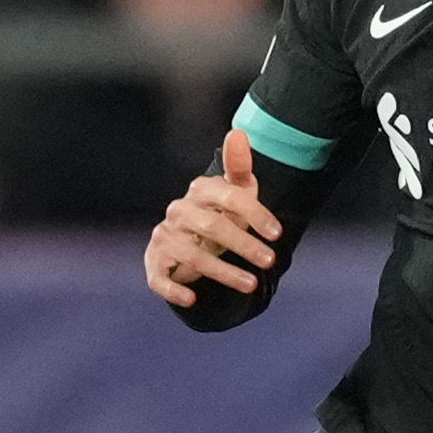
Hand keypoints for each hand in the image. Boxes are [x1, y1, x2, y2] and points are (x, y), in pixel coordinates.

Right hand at [146, 129, 281, 307]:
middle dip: (244, 245)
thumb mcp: (237, 192)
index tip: (278, 234)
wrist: (193, 241)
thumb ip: (239, 167)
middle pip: (212, 227)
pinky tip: (193, 298)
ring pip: (192, 254)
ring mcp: (165, 237)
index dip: (255, 214)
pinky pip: (160, 278)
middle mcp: (179, 211)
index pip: (229, 197)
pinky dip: (174, 289)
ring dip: (223, 271)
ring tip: (251, 285)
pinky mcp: (154, 263)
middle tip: (270, 261)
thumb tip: (238, 133)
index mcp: (200, 190)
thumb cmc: (222, 215)